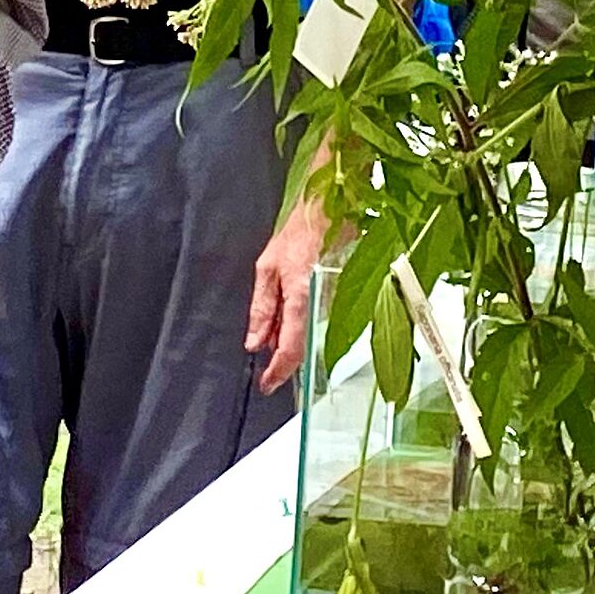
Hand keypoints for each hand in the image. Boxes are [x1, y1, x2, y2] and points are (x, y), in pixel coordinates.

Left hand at [246, 194, 332, 394]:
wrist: (330, 208)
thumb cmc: (298, 232)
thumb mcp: (268, 268)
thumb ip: (262, 308)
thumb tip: (255, 342)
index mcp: (300, 296)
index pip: (290, 347)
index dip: (278, 371)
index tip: (266, 385)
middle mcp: (320, 304)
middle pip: (302, 347)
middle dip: (283, 361)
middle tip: (267, 369)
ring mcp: (333, 302)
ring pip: (309, 336)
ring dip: (290, 345)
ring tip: (271, 339)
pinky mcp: (338, 298)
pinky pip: (317, 323)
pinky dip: (300, 329)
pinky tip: (287, 324)